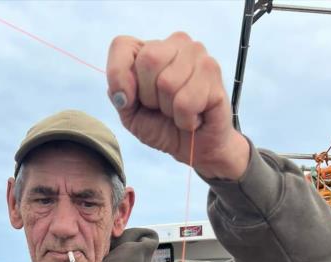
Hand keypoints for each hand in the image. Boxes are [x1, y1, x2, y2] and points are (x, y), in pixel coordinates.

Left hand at [106, 32, 249, 179]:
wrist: (197, 148)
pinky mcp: (213, 72)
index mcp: (150, 49)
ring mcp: (197, 54)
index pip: (122, 45)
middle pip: (148, 60)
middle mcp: (175, 44)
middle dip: (149, 96)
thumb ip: (120, 97)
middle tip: (162, 108)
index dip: (118, 75)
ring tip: (180, 112)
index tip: (127, 100)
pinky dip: (185, 119)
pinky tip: (194, 117)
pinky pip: (186, 101)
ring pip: (168, 82)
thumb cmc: (165, 127)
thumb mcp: (132, 116)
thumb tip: (120, 90)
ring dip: (170, 110)